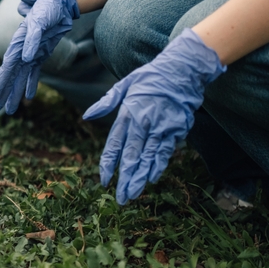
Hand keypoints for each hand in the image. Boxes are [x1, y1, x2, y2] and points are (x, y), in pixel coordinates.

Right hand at [0, 0, 78, 114]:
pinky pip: (34, 73)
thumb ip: (32, 39)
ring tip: (10, 110)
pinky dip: (31, 84)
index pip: (7, 68)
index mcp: (18, 44)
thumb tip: (25, 58)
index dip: (0, 83)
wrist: (59, 2)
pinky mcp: (41, 54)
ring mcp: (30, 53)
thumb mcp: (41, 22)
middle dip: (3, 93)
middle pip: (10, 76)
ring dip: (15, 93)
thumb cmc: (47, 8)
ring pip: (20, 78)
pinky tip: (29, 96)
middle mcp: (21, 51)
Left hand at [83, 29, 224, 203]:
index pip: (114, 144)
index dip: (108, 164)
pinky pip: (166, 151)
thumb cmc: (150, 77)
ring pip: (148, 158)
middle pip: (131, 156)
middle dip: (125, 179)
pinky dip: (159, 165)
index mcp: (127, 113)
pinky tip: (152, 178)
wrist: (182, 69)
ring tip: (133, 194)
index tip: (104, 180)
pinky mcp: (177, 129)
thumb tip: (86, 116)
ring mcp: (161, 127)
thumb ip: (106, 102)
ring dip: (140, 178)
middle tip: (120, 198)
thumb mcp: (124, 85)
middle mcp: (143, 123)